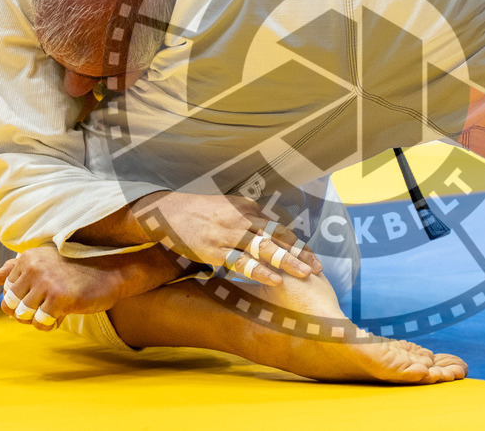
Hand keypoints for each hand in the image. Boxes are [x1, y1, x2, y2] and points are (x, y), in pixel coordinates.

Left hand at [0, 245, 124, 331]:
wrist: (113, 272)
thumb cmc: (78, 269)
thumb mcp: (46, 263)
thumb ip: (15, 270)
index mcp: (28, 258)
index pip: (7, 290)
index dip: (24, 298)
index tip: (44, 293)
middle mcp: (34, 268)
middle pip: (10, 305)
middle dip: (26, 311)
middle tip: (47, 306)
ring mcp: (46, 283)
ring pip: (23, 316)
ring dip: (39, 318)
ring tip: (56, 309)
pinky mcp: (59, 299)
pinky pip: (41, 324)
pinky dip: (51, 323)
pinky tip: (65, 313)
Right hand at [130, 191, 322, 286]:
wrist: (167, 211)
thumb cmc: (198, 210)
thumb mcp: (227, 205)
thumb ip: (248, 214)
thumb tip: (265, 225)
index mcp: (247, 209)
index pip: (279, 228)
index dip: (297, 244)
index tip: (313, 257)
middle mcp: (242, 219)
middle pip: (277, 238)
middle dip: (299, 253)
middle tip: (318, 267)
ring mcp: (228, 234)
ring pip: (264, 249)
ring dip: (286, 262)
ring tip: (304, 274)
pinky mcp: (214, 250)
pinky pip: (241, 262)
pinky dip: (260, 271)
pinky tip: (274, 279)